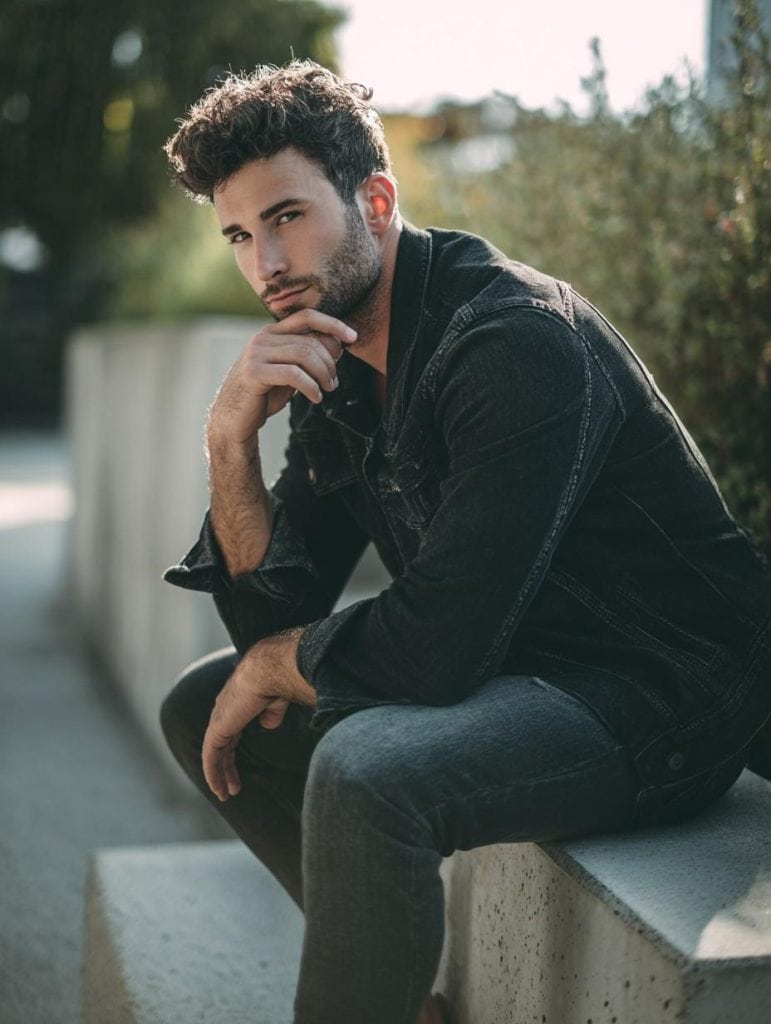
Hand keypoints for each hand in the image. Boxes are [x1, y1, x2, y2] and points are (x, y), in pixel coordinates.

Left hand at [201, 632, 314, 800]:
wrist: (270, 670)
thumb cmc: (278, 679)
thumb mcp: (277, 700)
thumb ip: (272, 712)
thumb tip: (268, 724)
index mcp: (238, 703)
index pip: (230, 732)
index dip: (233, 751)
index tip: (239, 767)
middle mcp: (224, 711)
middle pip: (221, 745)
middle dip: (225, 767)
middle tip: (231, 787)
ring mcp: (219, 720)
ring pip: (213, 753)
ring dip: (218, 775)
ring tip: (225, 794)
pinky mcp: (217, 729)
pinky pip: (211, 757)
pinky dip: (213, 773)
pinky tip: (218, 788)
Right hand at [208, 309, 356, 445]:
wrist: (234, 418)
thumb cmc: (265, 394)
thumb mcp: (291, 373)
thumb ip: (309, 357)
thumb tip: (338, 344)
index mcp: (272, 333)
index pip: (307, 316)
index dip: (332, 324)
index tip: (353, 337)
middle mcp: (262, 338)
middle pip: (310, 340)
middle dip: (329, 362)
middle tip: (334, 382)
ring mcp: (256, 354)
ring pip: (304, 355)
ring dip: (323, 374)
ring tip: (327, 389)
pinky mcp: (254, 373)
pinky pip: (293, 374)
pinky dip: (310, 386)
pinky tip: (316, 398)